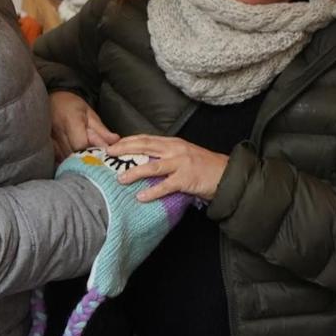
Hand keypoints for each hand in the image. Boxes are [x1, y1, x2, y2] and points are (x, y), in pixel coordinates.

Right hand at [49, 91, 117, 158]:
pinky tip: (73, 158)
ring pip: (65, 158)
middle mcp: (58, 131)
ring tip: (85, 157)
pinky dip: (66, 159)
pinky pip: (57, 157)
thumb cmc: (73, 105)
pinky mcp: (47, 143)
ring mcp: (50, 138)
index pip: (80, 144)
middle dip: (85, 157)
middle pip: (73, 153)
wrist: (53, 99)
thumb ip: (102, 130)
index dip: (91, 151)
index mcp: (71, 121)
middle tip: (95, 156)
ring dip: (76, 160)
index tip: (101, 152)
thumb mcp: (90, 114)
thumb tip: (115, 142)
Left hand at [106, 135, 230, 202]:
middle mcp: (175, 149)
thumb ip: (165, 155)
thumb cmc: (203, 166)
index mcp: (172, 142)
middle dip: (124, 150)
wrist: (226, 174)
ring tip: (120, 178)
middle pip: (144, 147)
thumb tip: (142, 160)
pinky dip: (152, 191)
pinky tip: (141, 196)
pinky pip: (165, 186)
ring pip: (152, 166)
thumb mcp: (182, 154)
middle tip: (108, 154)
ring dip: (134, 172)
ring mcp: (180, 163)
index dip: (128, 140)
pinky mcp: (186, 179)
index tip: (112, 144)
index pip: (145, 138)